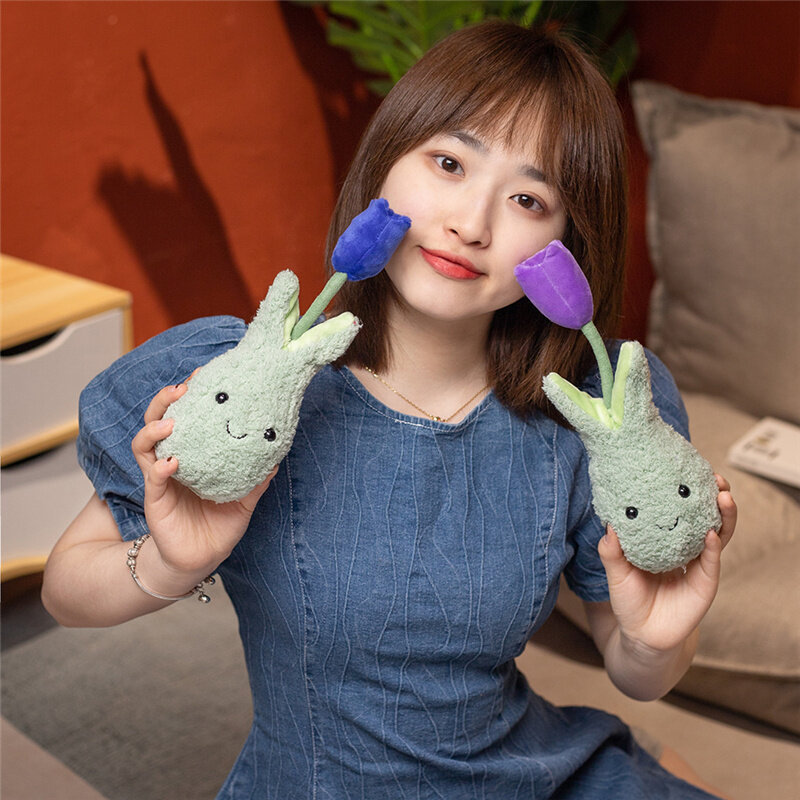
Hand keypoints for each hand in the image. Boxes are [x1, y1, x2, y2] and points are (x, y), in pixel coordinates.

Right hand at [131, 381, 276, 585]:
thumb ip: (256, 480)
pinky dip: (160, 467)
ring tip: (171, 422)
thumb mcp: (243, 499)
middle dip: (164, 402)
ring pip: (144, 445)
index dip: (188, 397)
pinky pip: (152, 478)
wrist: (201, 560)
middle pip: (156, 422)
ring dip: (154, 429)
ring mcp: (160, 479)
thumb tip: (277, 456)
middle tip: (181, 388)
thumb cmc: (219, 526)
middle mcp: (170, 461)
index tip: (202, 376)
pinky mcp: (155, 500)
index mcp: (191, 455)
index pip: (184, 417)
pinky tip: (172, 462)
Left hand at [598, 474, 736, 652]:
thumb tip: (608, 524)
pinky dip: (712, 546)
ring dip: (723, 515)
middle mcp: (685, 548)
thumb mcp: (615, 571)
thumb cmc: (628, 600)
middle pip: (705, 516)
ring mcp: (698, 565)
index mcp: (664, 540)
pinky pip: (711, 561)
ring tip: (723, 495)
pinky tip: (710, 532)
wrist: (641, 636)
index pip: (679, 510)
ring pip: (716, 534)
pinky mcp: (705, 584)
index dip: (685, 491)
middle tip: (715, 476)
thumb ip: (612, 549)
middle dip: (713, 495)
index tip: (687, 468)